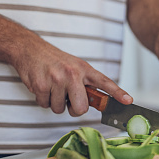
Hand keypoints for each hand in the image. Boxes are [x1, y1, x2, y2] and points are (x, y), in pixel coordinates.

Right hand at [12, 41, 131, 115]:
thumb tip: (98, 103)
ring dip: (55, 103)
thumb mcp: (76, 67)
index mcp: (84, 69)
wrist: (30, 49)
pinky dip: (43, 100)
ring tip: (53, 87)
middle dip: (73, 109)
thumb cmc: (55, 61)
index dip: (118, 93)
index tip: (128, 101)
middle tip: (68, 99)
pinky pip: (45, 105)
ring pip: (59, 109)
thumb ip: (87, 84)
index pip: (105, 83)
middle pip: (80, 108)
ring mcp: (56, 79)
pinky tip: (43, 86)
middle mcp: (72, 73)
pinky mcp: (40, 85)